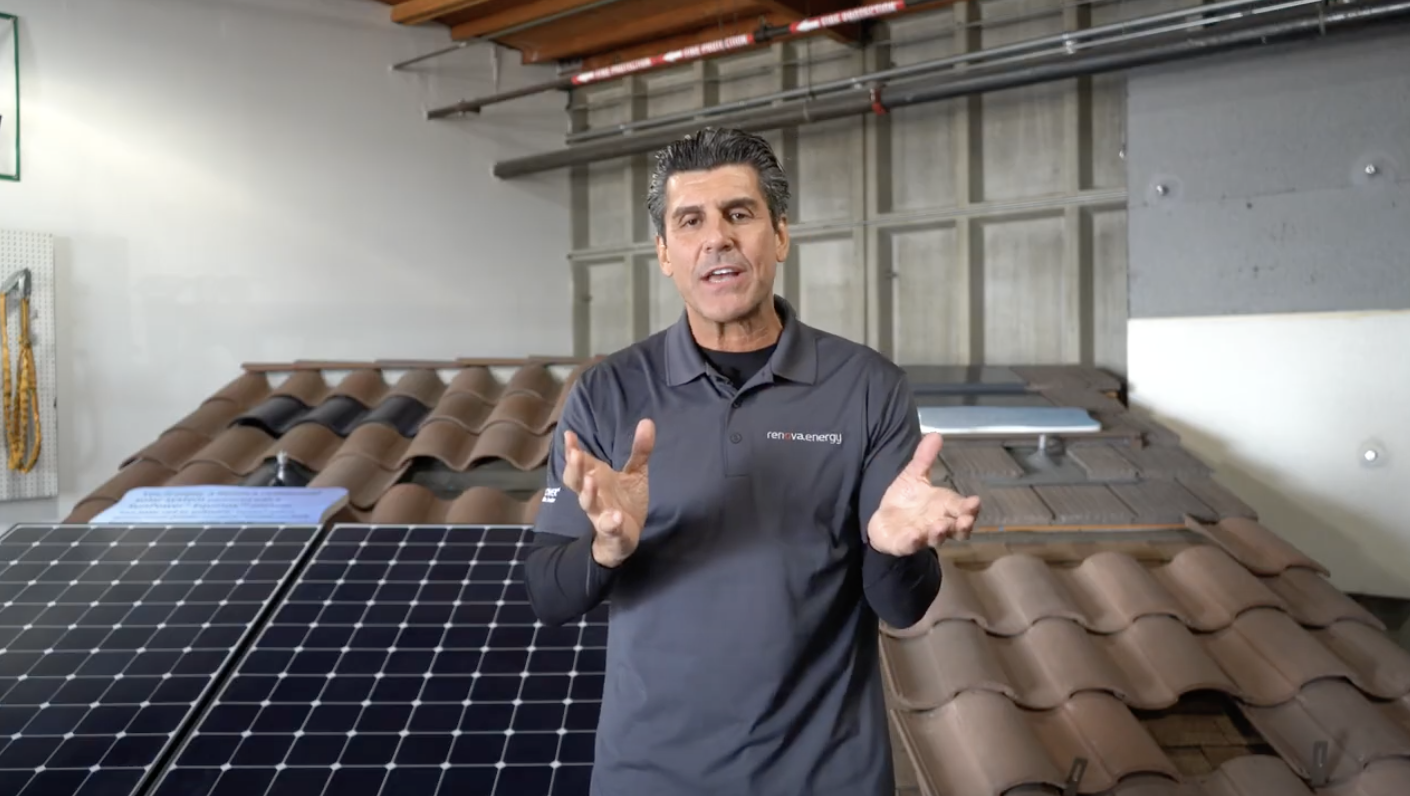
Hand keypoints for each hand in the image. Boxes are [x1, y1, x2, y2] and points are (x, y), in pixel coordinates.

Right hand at [561, 418, 654, 567]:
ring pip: (588, 505)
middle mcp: (593, 496)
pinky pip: (609, 528)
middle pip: (577, 482)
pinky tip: (615, 517)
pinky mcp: (613, 532)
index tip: (569, 434)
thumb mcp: (634, 473)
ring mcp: (601, 515)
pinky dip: (610, 523)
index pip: (578, 464)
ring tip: (591, 480)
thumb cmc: (624, 500)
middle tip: (575, 454)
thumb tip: (647, 421)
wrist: (627, 535)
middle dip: (574, 469)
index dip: (572, 450)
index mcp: (595, 480)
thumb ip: (639, 450)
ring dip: (588, 493)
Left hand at [868, 433, 981, 556]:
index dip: (970, 507)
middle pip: (957, 529)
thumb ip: (924, 458)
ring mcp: (922, 536)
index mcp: (944, 507)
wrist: (884, 521)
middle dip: (963, 525)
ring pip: (936, 539)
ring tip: (940, 526)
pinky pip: (910, 545)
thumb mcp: (914, 475)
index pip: (962, 508)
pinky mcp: (903, 544)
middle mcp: (938, 524)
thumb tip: (935, 434)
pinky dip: (912, 541)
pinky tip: (913, 535)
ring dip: (940, 534)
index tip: (975, 502)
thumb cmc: (906, 499)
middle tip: (965, 520)